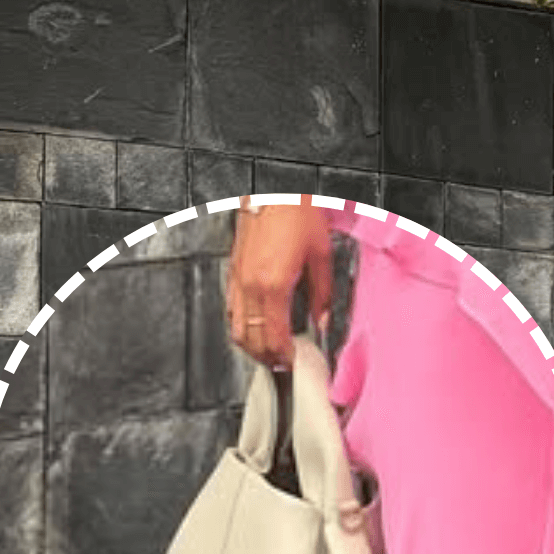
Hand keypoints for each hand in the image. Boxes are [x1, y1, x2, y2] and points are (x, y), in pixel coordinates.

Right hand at [227, 197, 332, 368]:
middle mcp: (250, 285)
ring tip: (268, 354)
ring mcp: (238, 278)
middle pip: (252, 339)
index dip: (283, 357)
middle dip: (267, 358)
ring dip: (251, 346)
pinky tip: (253, 328)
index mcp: (273, 285)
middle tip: (281, 367)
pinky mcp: (233, 270)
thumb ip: (322, 294)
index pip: (274, 337)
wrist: (273, 186)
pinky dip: (240, 325)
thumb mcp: (320, 255)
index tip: (292, 366)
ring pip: (236, 327)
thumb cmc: (295, 212)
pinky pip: (231, 309)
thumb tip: (322, 320)